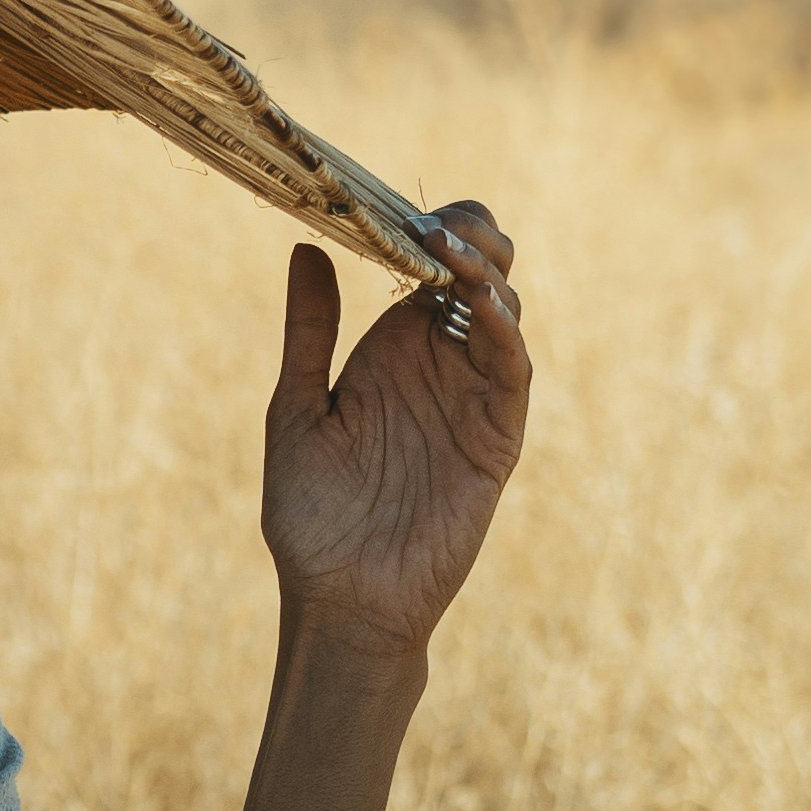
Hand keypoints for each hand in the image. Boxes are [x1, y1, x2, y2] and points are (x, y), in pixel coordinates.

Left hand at [258, 219, 528, 663]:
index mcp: (391, 349)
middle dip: (469, 236)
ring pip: (503, 311)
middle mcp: (438, 363)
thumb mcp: (297, 410)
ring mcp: (473, 397)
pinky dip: (504, 331)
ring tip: (453, 252)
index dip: (426, 229)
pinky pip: (513, 371)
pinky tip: (482, 305)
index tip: (400, 210)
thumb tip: (306, 248)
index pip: (427, 266)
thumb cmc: (311, 515)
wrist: (342, 600)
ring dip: (486, 273)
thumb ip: (308, 333)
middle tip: (441, 225)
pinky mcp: (498, 435)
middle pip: (478, 273)